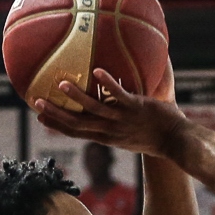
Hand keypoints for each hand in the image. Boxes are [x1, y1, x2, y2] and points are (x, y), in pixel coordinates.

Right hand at [33, 68, 186, 158]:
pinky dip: (108, 84)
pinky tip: (97, 71)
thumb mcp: (130, 135)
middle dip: (55, 114)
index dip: (57, 126)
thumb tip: (107, 105)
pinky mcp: (137, 108)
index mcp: (107, 137)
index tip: (39, 118)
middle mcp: (111, 131)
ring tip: (61, 84)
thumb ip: (116, 121)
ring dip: (77, 97)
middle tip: (36, 103)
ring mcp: (123, 120)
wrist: (178, 143)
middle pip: (77, 123)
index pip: (76, 132)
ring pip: (95, 109)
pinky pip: (120, 95)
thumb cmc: (156, 137)